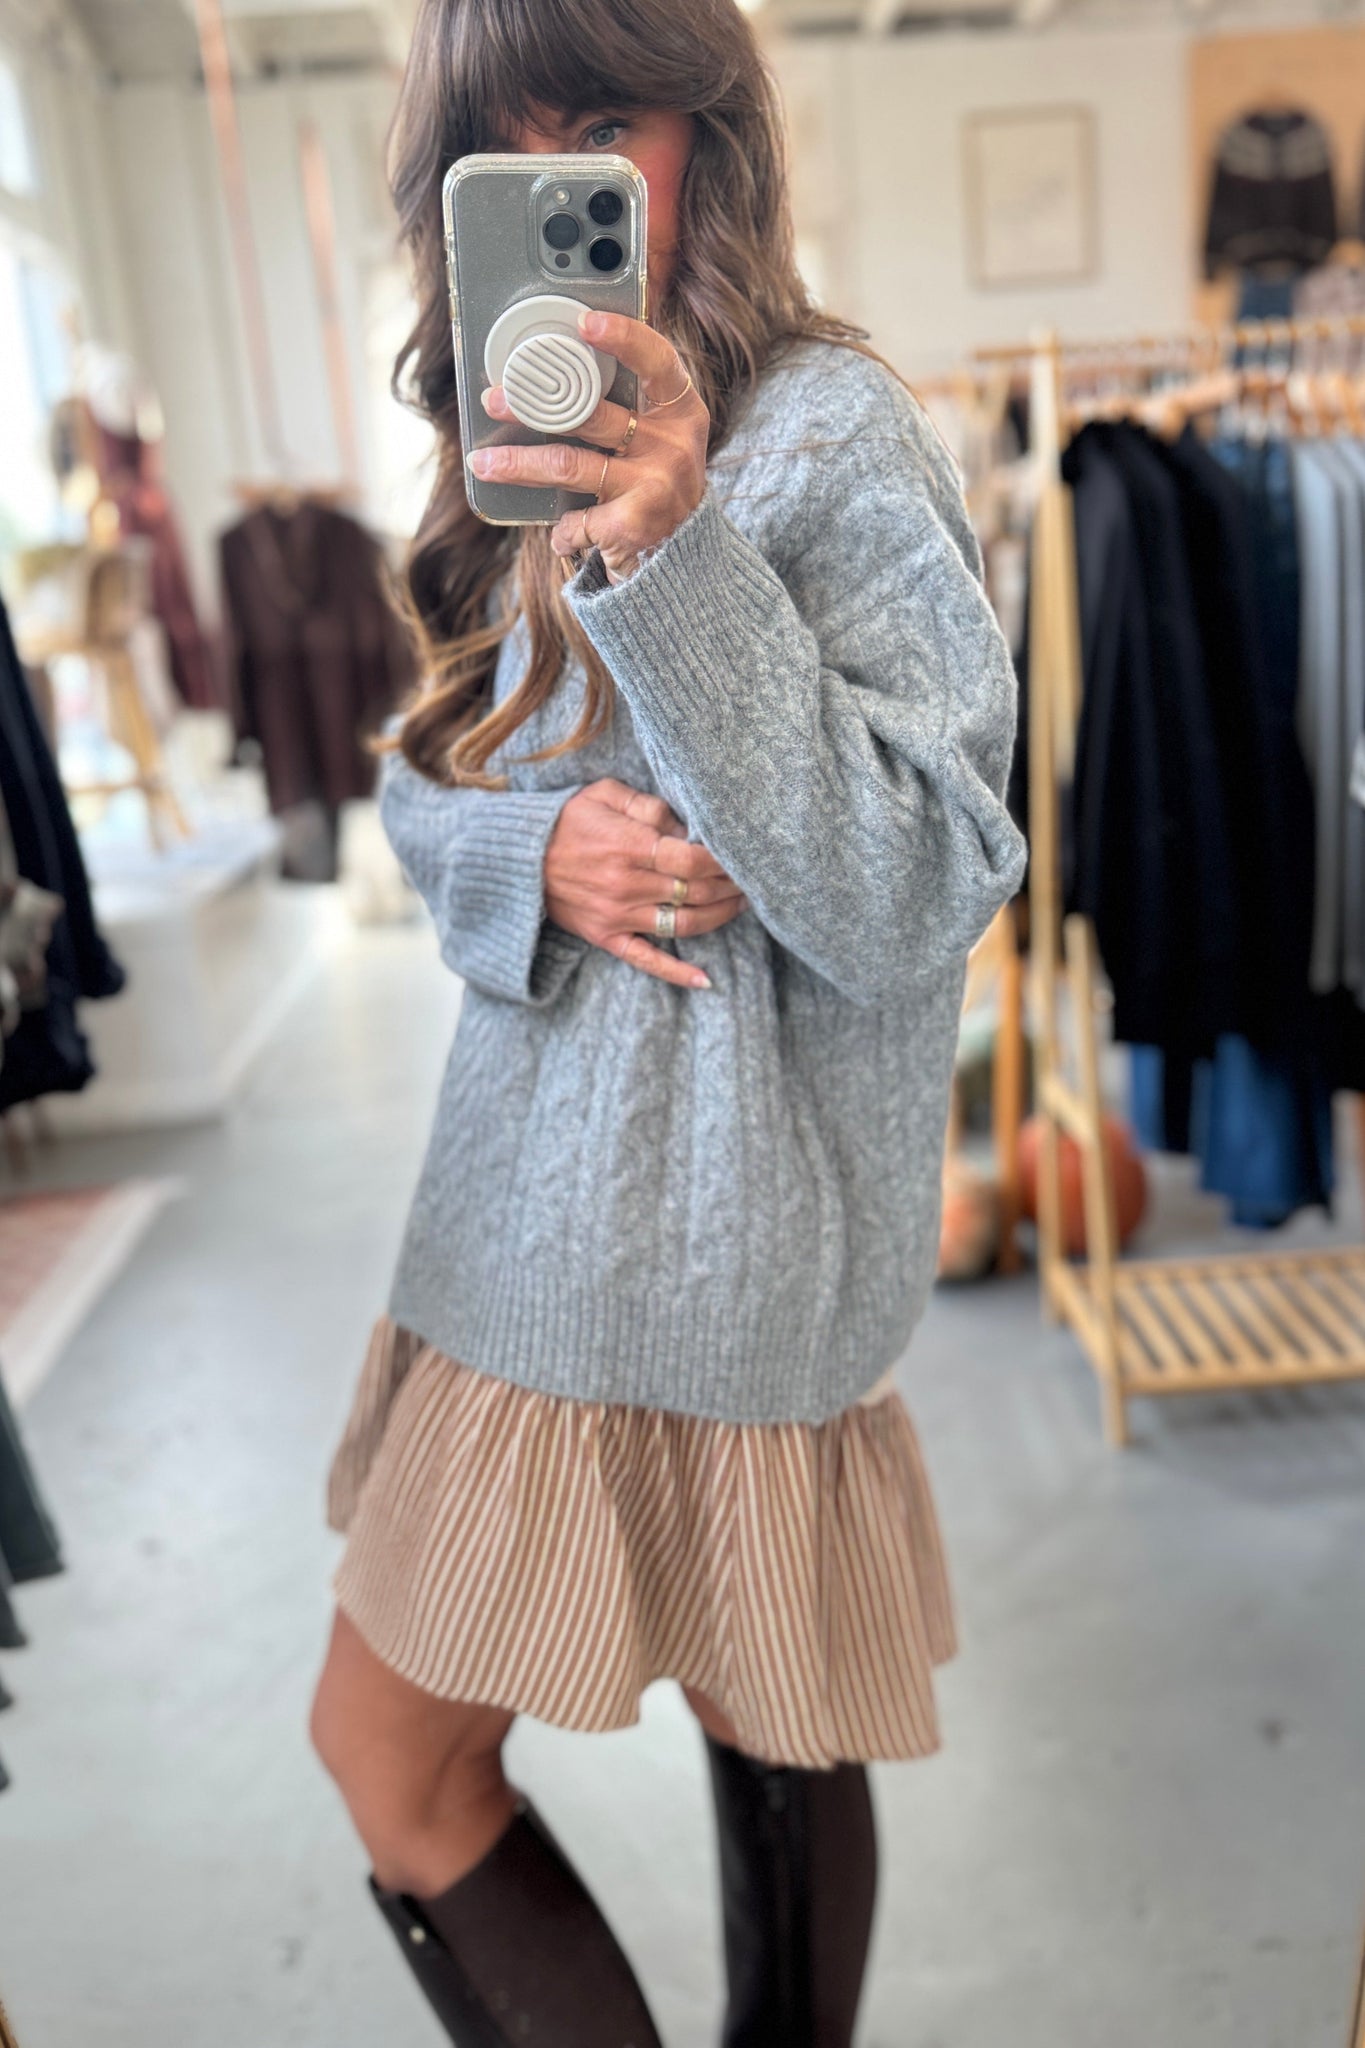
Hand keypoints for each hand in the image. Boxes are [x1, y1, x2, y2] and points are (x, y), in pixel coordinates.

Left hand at [471, 311, 707, 583]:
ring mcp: (656, 485)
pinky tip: (560, 533)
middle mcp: (674, 445)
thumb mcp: (655, 443)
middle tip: (494, 399)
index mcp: (682, 412)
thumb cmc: (656, 489)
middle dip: (533, 404)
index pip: (657, 362)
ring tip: (484, 463)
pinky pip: (577, 520)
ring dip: (519, 464)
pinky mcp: (635, 526)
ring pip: (569, 464)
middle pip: (593, 413)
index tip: (585, 322)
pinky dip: (563, 530)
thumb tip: (550, 378)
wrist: (686, 564)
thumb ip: (624, 410)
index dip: (623, 337)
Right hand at [545, 780, 744, 991]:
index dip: (724, 860)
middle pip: (695, 891)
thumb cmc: (566, 821)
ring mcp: (617, 916)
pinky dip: (677, 973)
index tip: (742, 855)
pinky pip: (647, 960)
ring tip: (739, 905)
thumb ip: (649, 807)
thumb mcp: (605, 795)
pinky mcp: (607, 937)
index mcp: (628, 846)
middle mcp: (626, 885)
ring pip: (683, 925)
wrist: (518, 859)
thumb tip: (688, 827)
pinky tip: (705, 980)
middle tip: (751, 878)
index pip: (692, 858)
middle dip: (730, 886)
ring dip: (718, 917)